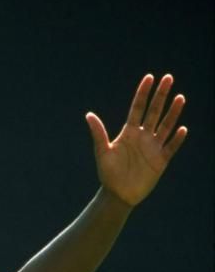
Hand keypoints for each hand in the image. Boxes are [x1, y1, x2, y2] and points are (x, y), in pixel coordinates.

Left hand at [85, 73, 187, 206]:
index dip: (143, 93)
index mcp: (128, 132)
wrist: (117, 193)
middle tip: (168, 78)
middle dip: (161, 95)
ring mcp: (153, 147)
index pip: (138, 108)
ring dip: (173, 113)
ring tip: (180, 98)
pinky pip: (171, 147)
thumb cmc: (108, 173)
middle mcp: (143, 136)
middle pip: (154, 112)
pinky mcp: (161, 160)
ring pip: (166, 126)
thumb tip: (88, 114)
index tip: (150, 77)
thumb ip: (98, 133)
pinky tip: (182, 129)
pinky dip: (176, 139)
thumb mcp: (102, 151)